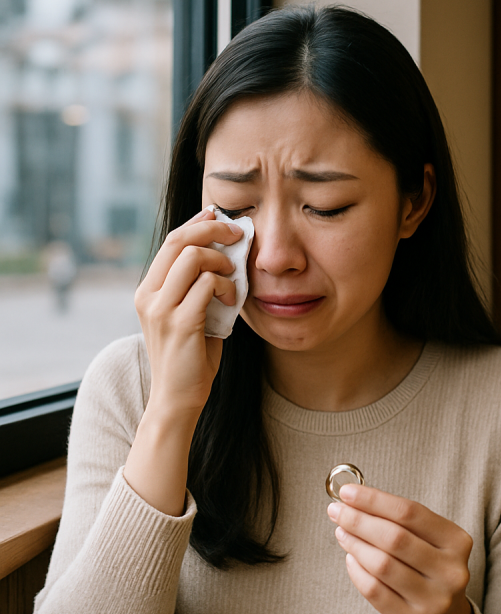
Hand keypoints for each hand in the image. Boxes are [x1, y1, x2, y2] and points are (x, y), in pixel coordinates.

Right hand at [135, 208, 241, 413]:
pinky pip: (207, 285)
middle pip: (179, 241)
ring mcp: (160, 308)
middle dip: (213, 229)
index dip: (197, 223)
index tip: (220, 216)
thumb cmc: (191, 357)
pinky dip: (226, 286)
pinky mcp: (180, 322)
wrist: (178, 397)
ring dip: (221, 261)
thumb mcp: (190, 314)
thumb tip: (224, 255)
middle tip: (239, 233)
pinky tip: (232, 299)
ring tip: (232, 278)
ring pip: (193, 257)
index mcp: (148, 290)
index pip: (171, 242)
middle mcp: (148, 295)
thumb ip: (198, 287)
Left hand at [327, 486, 474, 613]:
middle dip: (359, 520)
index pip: (410, 513)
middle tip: (337, 511)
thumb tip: (355, 500)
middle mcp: (449, 571)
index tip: (348, 492)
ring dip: (355, 544)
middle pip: (394, 538)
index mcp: (457, 542)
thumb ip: (400, 521)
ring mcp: (432, 599)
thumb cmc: (430, 568)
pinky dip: (356, 570)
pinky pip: (374, 590)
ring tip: (342, 532)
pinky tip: (350, 558)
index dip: (375, 500)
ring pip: (382, 564)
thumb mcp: (429, 540)